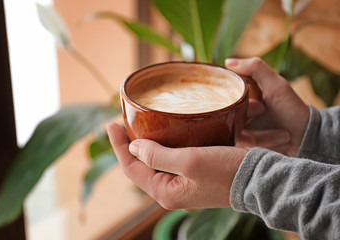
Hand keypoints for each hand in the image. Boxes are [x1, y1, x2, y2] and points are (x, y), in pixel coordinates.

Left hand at [107, 122, 246, 209]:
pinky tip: (161, 136)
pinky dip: (161, 148)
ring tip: (135, 128)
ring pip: (154, 164)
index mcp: (166, 192)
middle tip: (121, 123)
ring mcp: (183, 185)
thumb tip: (134, 148)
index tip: (110, 123)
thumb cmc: (227, 170)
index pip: (132, 168)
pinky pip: (169, 162)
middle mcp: (171, 191)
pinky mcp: (194, 176)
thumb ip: (158, 155)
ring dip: (143, 147)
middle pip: (140, 168)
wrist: (259, 179)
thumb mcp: (190, 161)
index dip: (119, 146)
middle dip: (128, 147)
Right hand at [226, 57, 309, 155]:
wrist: (305, 136)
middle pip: (227, 115)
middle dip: (250, 116)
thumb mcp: (276, 84)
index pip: (222, 96)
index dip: (234, 99)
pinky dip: (263, 140)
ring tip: (281, 132)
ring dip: (260, 133)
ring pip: (234, 132)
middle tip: (266, 112)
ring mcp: (239, 130)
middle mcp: (236, 113)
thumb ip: (255, 68)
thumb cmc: (291, 108)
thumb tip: (227, 62)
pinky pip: (243, 144)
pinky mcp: (243, 145)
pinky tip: (280, 138)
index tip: (257, 103)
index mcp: (240, 97)